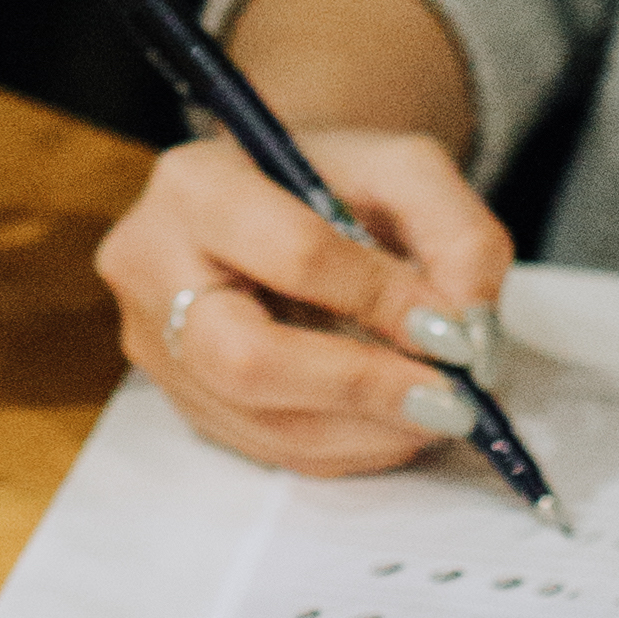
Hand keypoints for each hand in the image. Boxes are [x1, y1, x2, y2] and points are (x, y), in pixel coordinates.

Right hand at [93, 130, 513, 476]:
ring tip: (438, 415)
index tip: (454, 331)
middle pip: (246, 359)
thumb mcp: (406, 169)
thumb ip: (456, 234)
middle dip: (360, 388)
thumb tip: (468, 338)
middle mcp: (149, 265)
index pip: (292, 253)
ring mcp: (155, 344)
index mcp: (195, 182)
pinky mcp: (179, 400)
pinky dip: (343, 448)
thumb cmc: (335, 179)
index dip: (380, 300)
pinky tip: (393, 425)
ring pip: (260, 422)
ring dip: (365, 432)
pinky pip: (265, 448)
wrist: (273, 199)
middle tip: (448, 402)